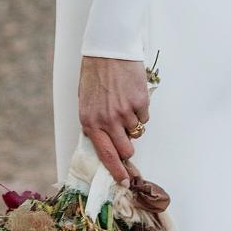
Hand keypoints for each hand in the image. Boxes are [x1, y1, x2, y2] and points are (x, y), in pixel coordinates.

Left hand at [78, 57, 149, 180]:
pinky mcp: (140, 101)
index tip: (123, 181)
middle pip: (126, 149)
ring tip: (124, 102)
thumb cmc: (95, 74)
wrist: (108, 49)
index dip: (116, 171)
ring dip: (133, 122)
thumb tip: (105, 144)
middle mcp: (108, 121)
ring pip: (136, 131)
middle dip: (128, 145)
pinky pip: (144, 115)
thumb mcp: (86, 102)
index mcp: (91, 122)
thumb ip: (95, 124)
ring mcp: (125, 112)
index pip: (106, 155)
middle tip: (125, 133)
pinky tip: (131, 94)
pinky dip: (140, 109)